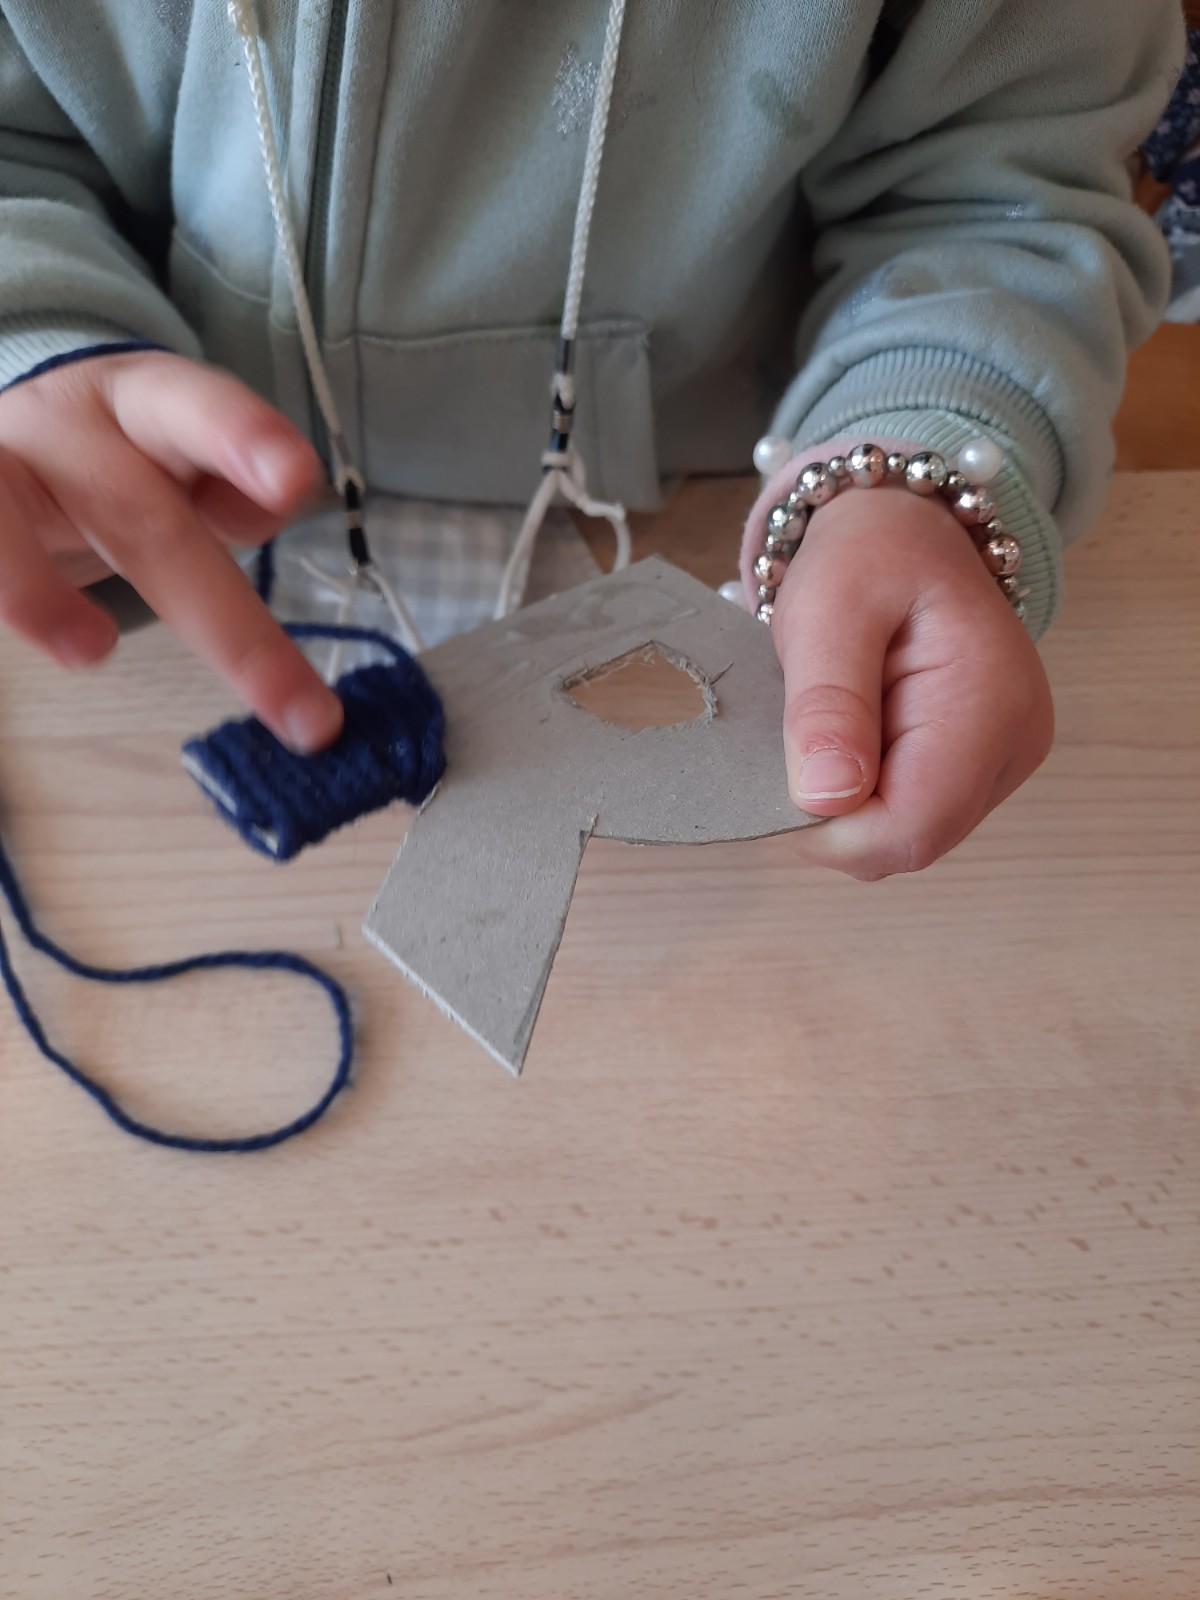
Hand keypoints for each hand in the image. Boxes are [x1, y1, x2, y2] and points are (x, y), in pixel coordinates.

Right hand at [0, 350, 343, 750]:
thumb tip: (268, 511)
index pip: (196, 408)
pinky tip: (37, 637)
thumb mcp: (178, 458)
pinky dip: (3, 592)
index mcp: (147, 405)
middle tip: (303, 715)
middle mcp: (70, 429)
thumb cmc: (113, 461)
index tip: (293, 478)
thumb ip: (231, 489)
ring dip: (38, 592)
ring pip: (4, 521)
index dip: (243, 438)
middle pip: (142, 517)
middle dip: (225, 623)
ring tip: (90, 652)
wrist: (4, 439)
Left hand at [769, 487, 1053, 878]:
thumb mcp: (828, 611)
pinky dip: (866, 791)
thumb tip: (826, 799)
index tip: (779, 779)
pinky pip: (913, 813)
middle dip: (837, 816)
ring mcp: (1006, 759)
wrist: (906, 526)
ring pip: (908, 836)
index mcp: (990, 705)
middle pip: (910, 842)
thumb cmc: (868, 555)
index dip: (833, 831)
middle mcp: (1016, 745)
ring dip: (849, 803)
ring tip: (826, 727)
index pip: (911, 830)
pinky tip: (849, 737)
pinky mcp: (985, 766)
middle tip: (794, 741)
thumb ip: (828, 705)